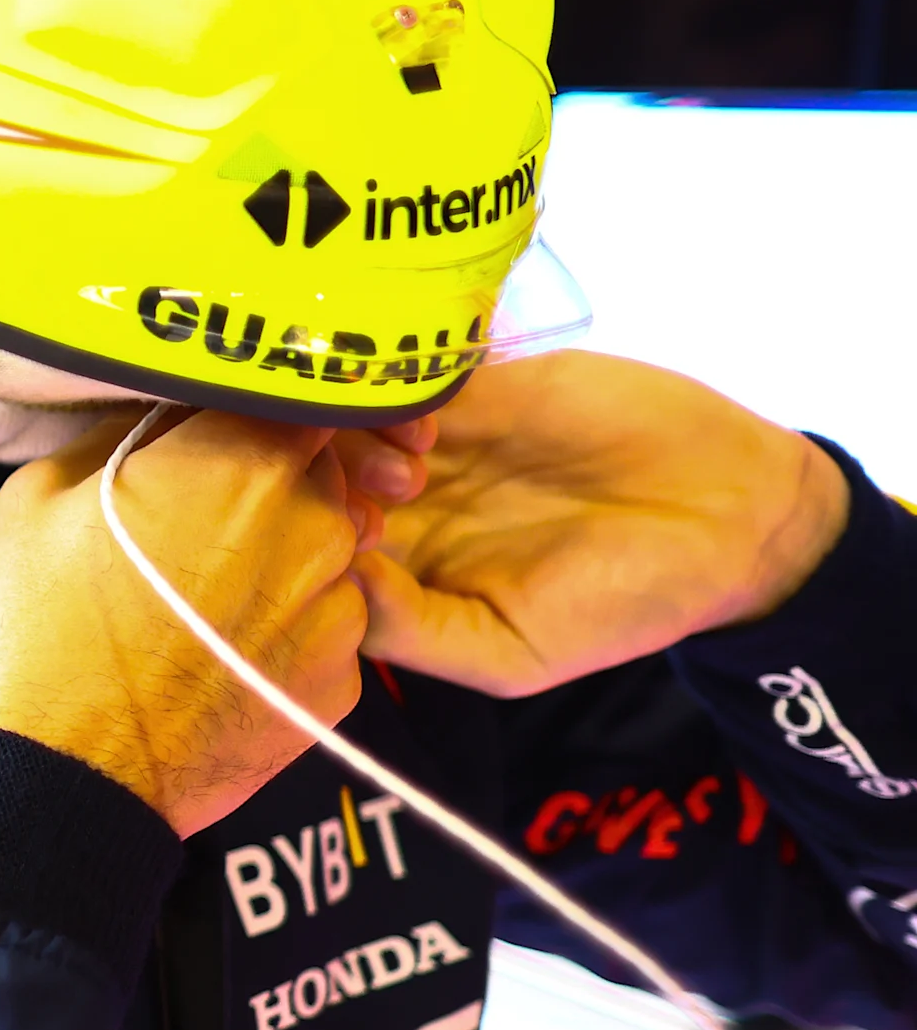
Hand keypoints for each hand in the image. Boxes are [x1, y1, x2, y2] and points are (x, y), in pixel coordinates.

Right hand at [0, 412, 377, 836]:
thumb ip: (124, 438)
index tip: (233, 429)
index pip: (299, 395)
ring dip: (287, 561)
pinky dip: (289, 633)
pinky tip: (223, 655)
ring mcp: (339, 607)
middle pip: (323, 474)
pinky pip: (329, 629)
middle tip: (201, 521)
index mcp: (245, 457)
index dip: (266, 409)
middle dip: (274, 488)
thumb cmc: (36, 626)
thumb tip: (165, 422)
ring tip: (208, 598)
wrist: (61, 775)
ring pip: (334, 552)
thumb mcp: (40, 496)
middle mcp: (316, 522)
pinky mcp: (343, 682)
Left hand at [347, 351, 848, 697]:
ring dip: (351, 442)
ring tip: (414, 473)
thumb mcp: (508, 655)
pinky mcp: (476, 384)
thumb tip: (331, 588)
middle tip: (372, 506)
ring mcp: (434, 438)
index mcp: (396, 568)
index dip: (299, 548)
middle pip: (305, 478)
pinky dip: (393, 393)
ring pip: (341, 422)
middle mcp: (401, 502)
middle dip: (312, 488)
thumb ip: (410, 632)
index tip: (343, 556)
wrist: (729, 517)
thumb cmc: (620, 604)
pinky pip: (400, 374)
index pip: (302, 548)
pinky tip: (432, 428)